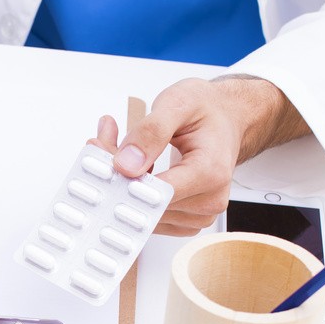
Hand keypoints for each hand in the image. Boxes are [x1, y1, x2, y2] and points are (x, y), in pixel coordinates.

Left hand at [95, 76, 309, 236]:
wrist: (227, 119)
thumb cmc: (208, 111)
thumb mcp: (179, 102)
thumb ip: (151, 131)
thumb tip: (126, 164)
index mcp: (210, 171)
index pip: (157, 193)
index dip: (123, 181)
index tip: (98, 162)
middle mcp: (208, 199)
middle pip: (145, 203)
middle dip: (115, 175)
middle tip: (100, 142)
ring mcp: (197, 215)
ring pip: (140, 211)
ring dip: (120, 182)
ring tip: (116, 146)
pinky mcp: (185, 220)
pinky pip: (147, 214)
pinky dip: (131, 192)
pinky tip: (129, 165)